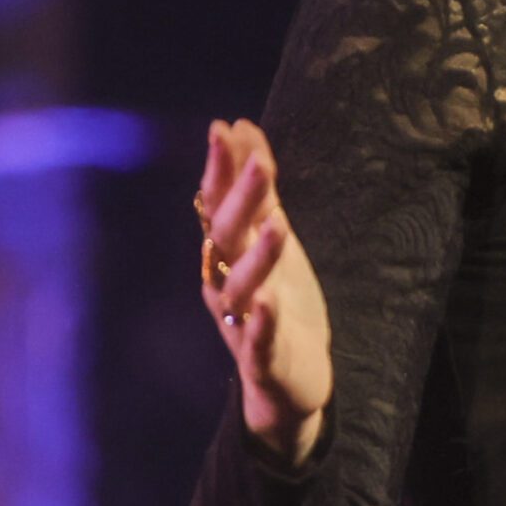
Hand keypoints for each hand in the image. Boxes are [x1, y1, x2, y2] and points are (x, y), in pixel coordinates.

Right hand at [198, 118, 332, 466]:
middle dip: (241, 201)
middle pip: (226, 238)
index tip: (224, 128)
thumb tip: (240, 125)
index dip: (220, 169)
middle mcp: (224, 283)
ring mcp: (241, 322)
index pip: (216, 204)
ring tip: (278, 226)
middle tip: (261, 164)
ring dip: (257, 257)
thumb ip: (257, 187)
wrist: (288, 380)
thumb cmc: (278, 300)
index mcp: (225, 254)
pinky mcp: (263, 358)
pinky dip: (261, 322)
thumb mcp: (270, 235)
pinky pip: (257, 340)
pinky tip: (268, 304)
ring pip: (240, 287)